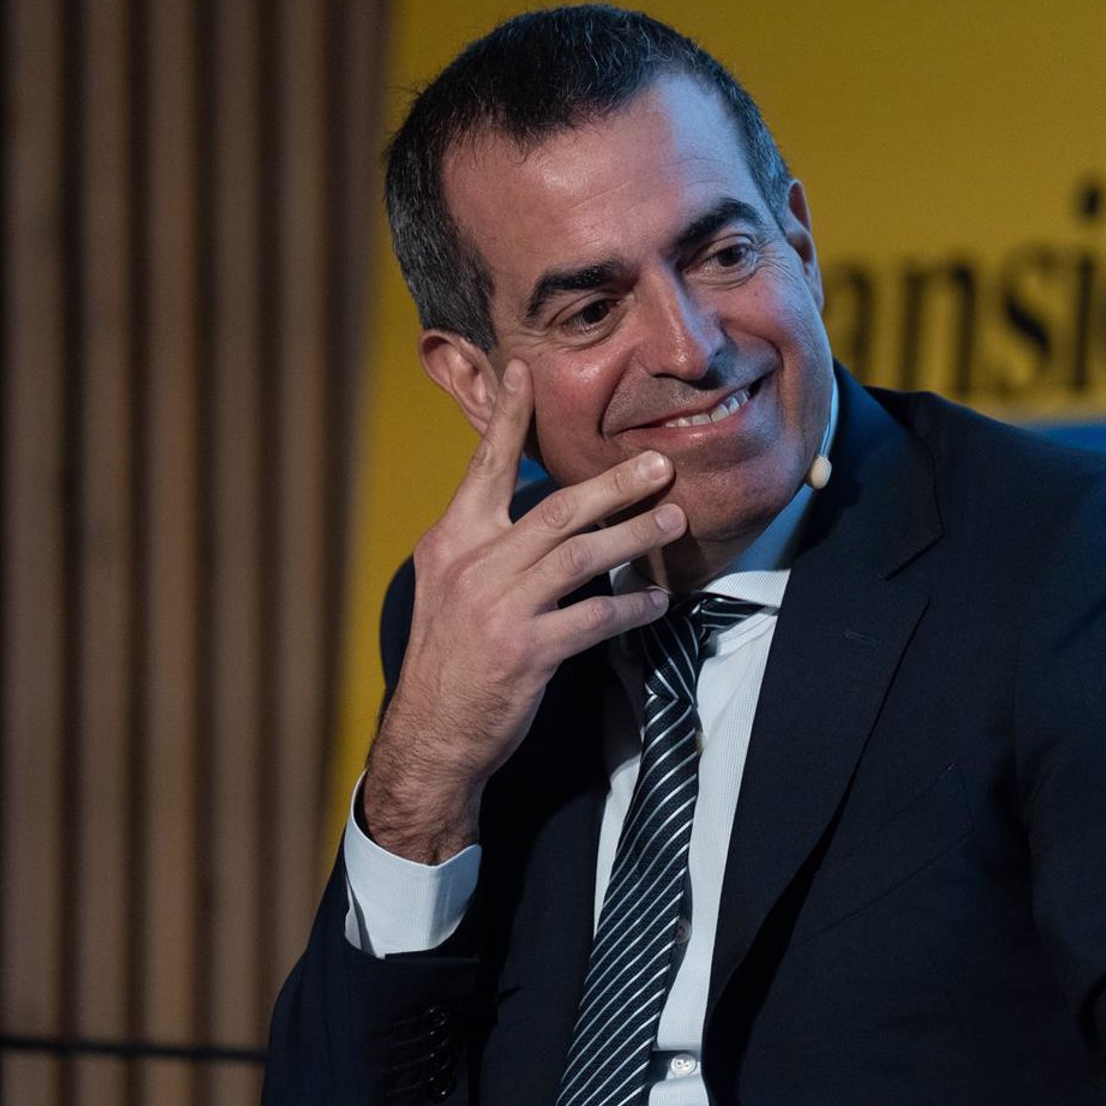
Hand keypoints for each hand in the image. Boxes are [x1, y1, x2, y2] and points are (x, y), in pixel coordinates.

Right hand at [362, 361, 684, 862]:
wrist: (432, 732)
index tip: (525, 373)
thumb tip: (540, 507)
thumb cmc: (449, 655)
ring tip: (674, 522)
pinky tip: (656, 600)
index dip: (506, 419)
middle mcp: (473, 566)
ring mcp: (500, 609)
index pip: (484, 468)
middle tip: (660, 465)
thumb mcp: (449, 587)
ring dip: (636, 536)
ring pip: (582, 556)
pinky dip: (631, 606)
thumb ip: (487, 544)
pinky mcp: (527, 651)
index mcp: (452, 541)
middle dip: (615, 484)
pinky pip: (594, 618)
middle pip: (557, 509)